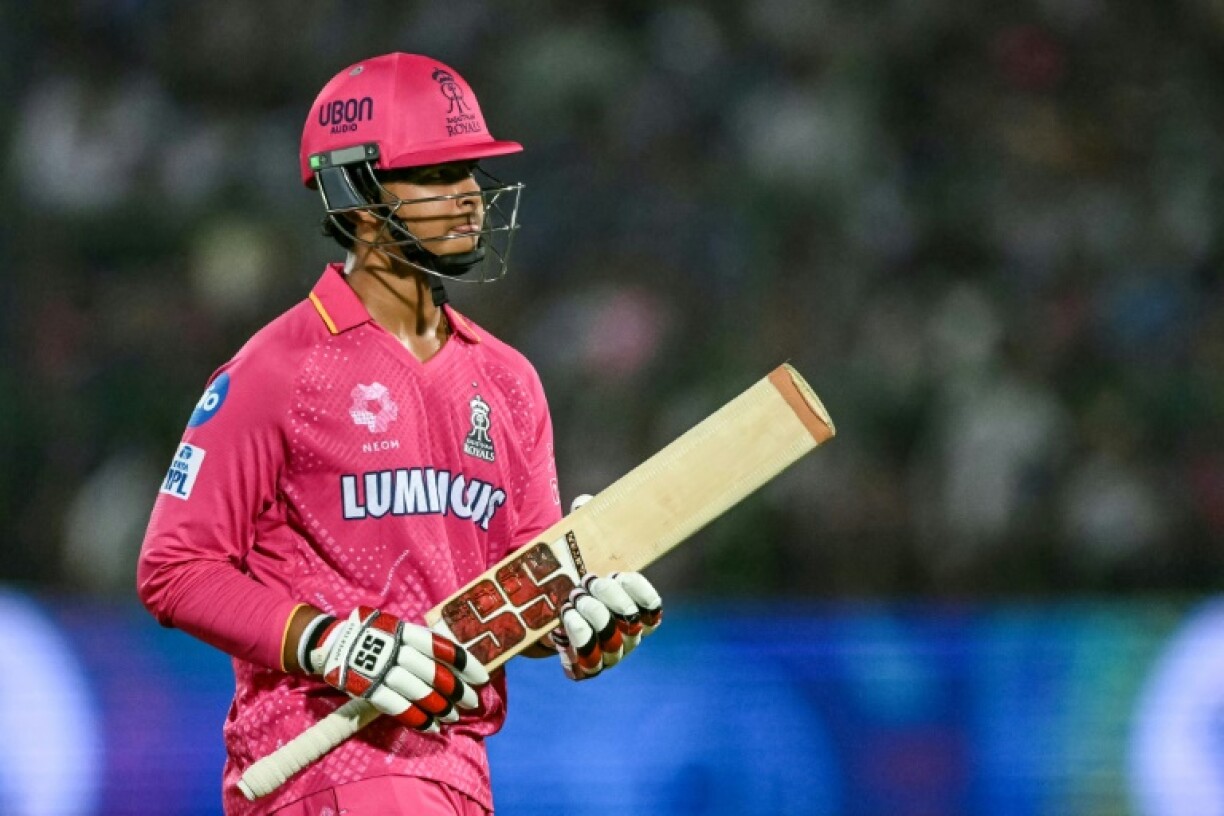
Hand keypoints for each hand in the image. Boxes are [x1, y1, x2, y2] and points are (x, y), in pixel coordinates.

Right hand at [303, 607, 488, 731]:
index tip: (482, 677)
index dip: (465, 663)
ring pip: (419, 692)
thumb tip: (454, 659)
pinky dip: (418, 719)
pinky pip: (398, 707)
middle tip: (473, 702)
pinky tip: (432, 727)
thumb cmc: (375, 636)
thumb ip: (420, 642)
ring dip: (441, 707)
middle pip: (434, 673)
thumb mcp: (397, 629)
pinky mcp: (368, 688)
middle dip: (457, 690)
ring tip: (454, 717)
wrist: (331, 642)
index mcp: (405, 632)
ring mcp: (381, 669)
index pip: (442, 647)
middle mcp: (396, 649)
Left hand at [551, 493, 661, 680]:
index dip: (637, 591)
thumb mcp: (579, 549)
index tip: (616, 572)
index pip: (652, 606)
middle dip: (606, 599)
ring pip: (610, 644)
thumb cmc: (572, 576)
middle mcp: (629, 634)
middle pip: (628, 621)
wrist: (547, 610)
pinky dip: (576, 644)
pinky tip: (563, 626)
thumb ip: (585, 524)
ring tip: (571, 602)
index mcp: (635, 607)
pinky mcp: (586, 668)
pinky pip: (588, 665)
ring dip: (590, 620)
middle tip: (583, 583)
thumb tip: (583, 502)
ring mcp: (610, 654)